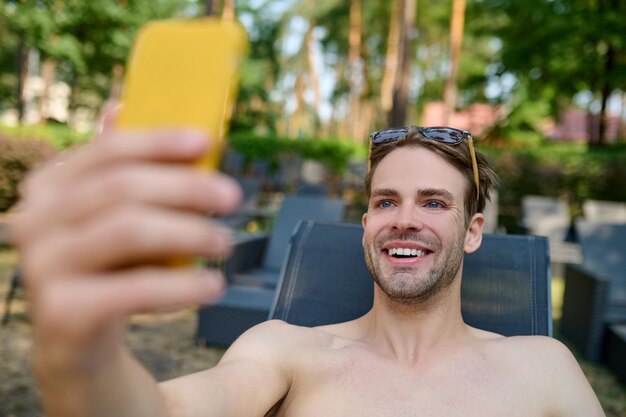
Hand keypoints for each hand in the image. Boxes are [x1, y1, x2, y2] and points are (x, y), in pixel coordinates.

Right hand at [11, 126, 240, 367]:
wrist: (78, 341)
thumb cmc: (108, 267)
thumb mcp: (113, 216)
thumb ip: (120, 169)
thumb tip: (123, 104)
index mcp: (49, 186)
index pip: (108, 150)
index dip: (160, 141)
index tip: (208, 141)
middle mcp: (34, 220)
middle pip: (122, 188)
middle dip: (187, 188)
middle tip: (233, 197)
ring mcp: (42, 267)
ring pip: (129, 231)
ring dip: (190, 233)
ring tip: (225, 242)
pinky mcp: (63, 313)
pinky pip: (135, 289)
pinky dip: (183, 286)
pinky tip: (213, 286)